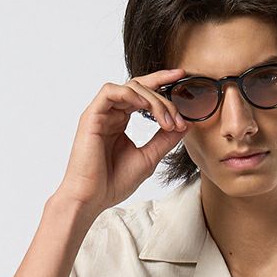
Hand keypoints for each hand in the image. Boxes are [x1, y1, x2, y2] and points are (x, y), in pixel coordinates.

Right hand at [52, 69, 191, 217]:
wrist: (92, 198)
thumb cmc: (114, 182)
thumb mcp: (148, 158)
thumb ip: (165, 140)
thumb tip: (185, 125)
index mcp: (121, 121)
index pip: (143, 94)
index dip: (162, 82)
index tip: (182, 78)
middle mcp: (111, 113)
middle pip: (140, 88)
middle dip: (164, 99)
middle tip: (179, 119)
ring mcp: (101, 113)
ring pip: (129, 88)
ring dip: (153, 100)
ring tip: (166, 121)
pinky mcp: (91, 116)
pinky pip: (110, 92)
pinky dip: (130, 94)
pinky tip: (145, 106)